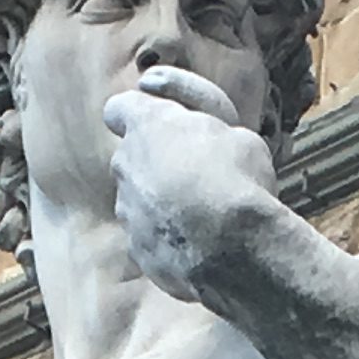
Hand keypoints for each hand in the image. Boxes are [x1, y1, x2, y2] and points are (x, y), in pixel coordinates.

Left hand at [103, 64, 280, 303]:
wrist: (232, 248)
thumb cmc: (238, 178)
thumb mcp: (239, 136)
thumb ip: (206, 134)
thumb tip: (209, 144)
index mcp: (148, 124)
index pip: (119, 108)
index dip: (137, 115)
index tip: (156, 123)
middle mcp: (126, 164)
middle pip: (132, 158)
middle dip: (156, 163)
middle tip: (194, 174)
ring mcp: (127, 211)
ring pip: (138, 201)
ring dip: (162, 203)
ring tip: (201, 217)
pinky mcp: (137, 249)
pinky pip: (150, 238)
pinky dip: (168, 239)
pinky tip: (199, 246)